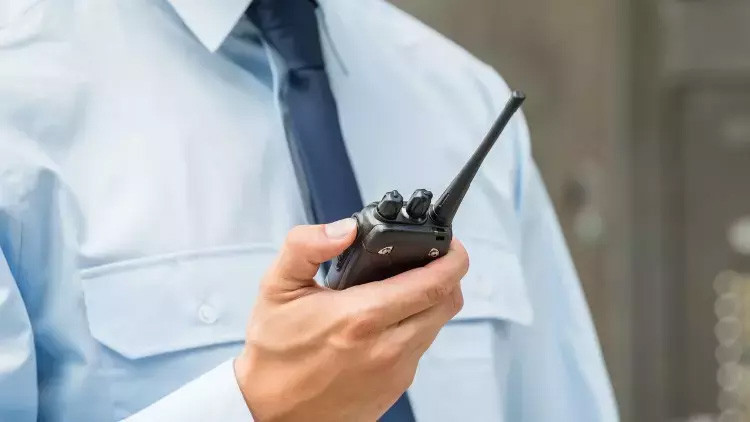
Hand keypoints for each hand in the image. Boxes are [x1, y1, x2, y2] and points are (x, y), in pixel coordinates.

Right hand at [234, 218, 468, 421]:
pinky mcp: (394, 390)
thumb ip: (307, 246)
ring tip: (403, 287)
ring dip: (430, 303)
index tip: (450, 244)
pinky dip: (414, 328)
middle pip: (446, 304)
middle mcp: (387, 348)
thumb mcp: (276, 287)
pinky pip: (419, 350)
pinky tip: (387, 320)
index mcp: (362, 317)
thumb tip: (346, 228)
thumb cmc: (274, 350)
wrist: (269, 411)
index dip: (453, 259)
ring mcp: (395, 373)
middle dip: (446, 277)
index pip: (433, 284)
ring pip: (436, 327)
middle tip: (429, 259)